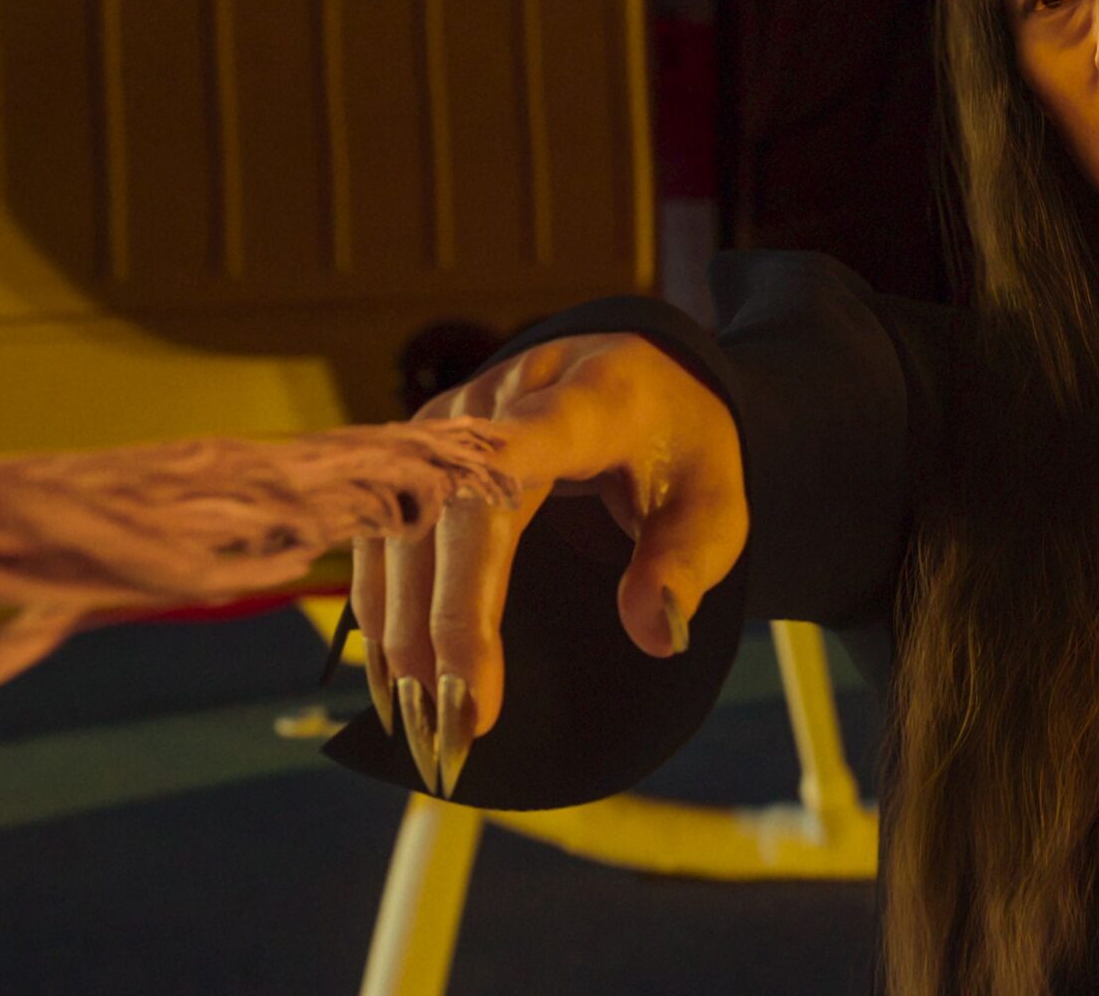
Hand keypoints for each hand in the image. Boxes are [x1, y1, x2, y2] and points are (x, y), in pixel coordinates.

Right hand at [359, 333, 747, 798]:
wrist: (641, 373)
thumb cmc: (680, 443)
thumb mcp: (716, 502)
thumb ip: (689, 564)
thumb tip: (653, 635)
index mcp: (587, 401)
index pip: (515, 460)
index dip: (476, 573)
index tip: (469, 663)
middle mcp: (501, 400)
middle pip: (448, 512)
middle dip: (441, 625)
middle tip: (452, 724)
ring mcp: (451, 419)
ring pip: (399, 522)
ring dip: (398, 626)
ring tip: (418, 719)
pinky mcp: (422, 447)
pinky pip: (384, 526)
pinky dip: (382, 603)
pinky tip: (393, 672)